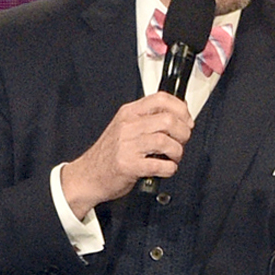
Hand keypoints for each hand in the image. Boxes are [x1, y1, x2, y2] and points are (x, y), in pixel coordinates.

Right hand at [61, 94, 194, 214]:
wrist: (88, 175)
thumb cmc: (109, 154)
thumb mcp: (124, 127)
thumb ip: (147, 120)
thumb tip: (178, 117)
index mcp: (128, 113)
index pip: (161, 99)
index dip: (181, 109)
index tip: (186, 120)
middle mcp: (128, 126)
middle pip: (168, 120)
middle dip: (183, 133)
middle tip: (181, 141)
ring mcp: (127, 146)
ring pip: (166, 141)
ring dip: (177, 151)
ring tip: (173, 157)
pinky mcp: (129, 165)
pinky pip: (160, 165)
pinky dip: (170, 168)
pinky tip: (165, 169)